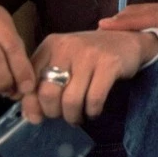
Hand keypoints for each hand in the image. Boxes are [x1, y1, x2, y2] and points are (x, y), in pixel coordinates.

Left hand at [22, 30, 157, 124]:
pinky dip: (92, 111)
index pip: (29, 82)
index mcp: (51, 45)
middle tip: (63, 115)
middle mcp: (67, 46)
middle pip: (48, 94)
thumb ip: (43, 83)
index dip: (31, 105)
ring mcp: (89, 54)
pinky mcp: (109, 64)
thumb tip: (31, 116)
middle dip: (53, 113)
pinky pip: (94, 99)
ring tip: (78, 116)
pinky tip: (94, 111)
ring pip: (71, 100)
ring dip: (73, 116)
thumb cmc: (91, 56)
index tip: (39, 115)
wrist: (128, 40)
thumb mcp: (63, 61)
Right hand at [98, 0, 157, 52]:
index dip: (136, 21)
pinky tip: (127, 28)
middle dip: (124, 19)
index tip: (113, 25)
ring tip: (105, 28)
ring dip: (129, 18)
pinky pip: (155, 15)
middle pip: (148, 12)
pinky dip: (139, 19)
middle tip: (98, 28)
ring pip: (150, 12)